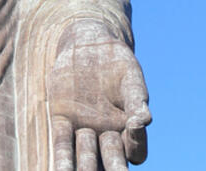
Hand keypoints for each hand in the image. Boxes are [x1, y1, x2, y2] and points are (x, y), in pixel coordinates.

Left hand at [48, 20, 151, 169]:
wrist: (88, 45)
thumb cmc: (116, 63)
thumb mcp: (130, 79)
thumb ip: (136, 102)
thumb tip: (143, 122)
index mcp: (129, 128)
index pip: (137, 150)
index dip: (137, 143)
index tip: (136, 126)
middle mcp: (107, 134)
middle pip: (112, 160)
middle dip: (113, 169)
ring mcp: (85, 130)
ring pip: (86, 156)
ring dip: (84, 167)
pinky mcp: (63, 121)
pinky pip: (62, 144)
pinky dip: (62, 159)